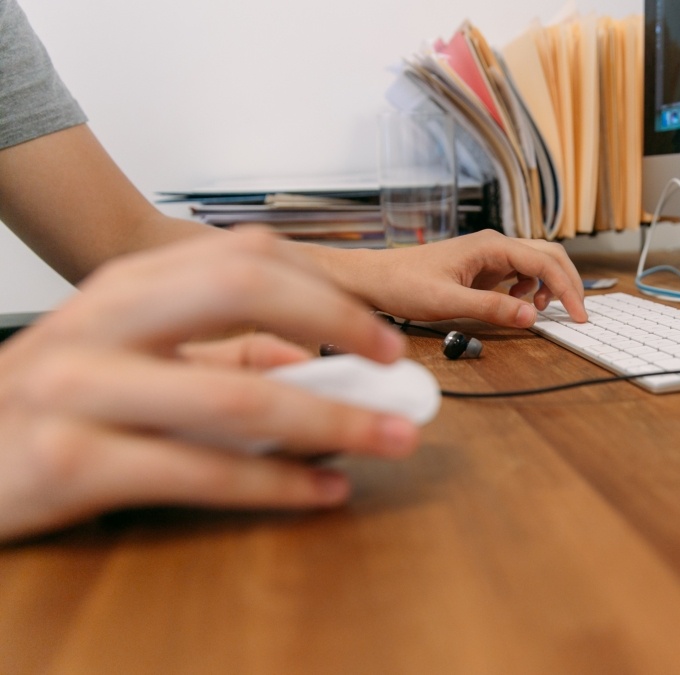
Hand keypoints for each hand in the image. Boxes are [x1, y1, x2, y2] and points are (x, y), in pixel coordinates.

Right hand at [0, 230, 418, 542]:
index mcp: (122, 289)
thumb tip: (311, 360)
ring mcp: (78, 389)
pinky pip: (198, 471)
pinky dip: (276, 483)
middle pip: (238, 289)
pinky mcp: (67, 462)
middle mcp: (98, 322)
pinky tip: (321, 491)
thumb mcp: (124, 358)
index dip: (324, 290)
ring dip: (331, 418)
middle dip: (336, 324)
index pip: (241, 256)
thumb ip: (215, 354)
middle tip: (396, 366)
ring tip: (389, 437)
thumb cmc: (48, 407)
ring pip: (231, 392)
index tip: (381, 331)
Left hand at [331, 230, 588, 326]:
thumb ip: (492, 308)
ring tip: (540, 310)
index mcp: (490, 246)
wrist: (374, 279)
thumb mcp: (448, 302)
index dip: (567, 289)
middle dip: (568, 283)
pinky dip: (530, 288)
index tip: (579, 316)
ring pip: (536, 263)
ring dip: (549, 285)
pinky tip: (518, 303)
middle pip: (548, 255)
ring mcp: (489, 255)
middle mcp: (494, 244)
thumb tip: (531, 315)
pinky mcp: (482, 267)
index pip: (545, 262)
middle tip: (577, 313)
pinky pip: (519, 272)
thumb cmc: (403, 284)